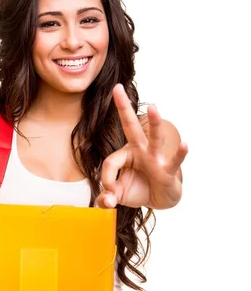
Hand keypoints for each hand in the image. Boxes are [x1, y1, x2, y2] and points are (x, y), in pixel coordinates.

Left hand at [96, 84, 187, 209]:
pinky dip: (179, 154)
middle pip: (130, 127)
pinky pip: (173, 161)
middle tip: (117, 88)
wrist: (161, 199)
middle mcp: (140, 151)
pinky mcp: (167, 171)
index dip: (106, 179)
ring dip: (154, 123)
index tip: (109, 195)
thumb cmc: (139, 189)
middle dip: (123, 108)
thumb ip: (105, 198)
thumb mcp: (118, 195)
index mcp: (126, 154)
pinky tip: (184, 144)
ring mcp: (155, 159)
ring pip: (154, 138)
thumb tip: (106, 202)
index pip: (110, 162)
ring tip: (153, 107)